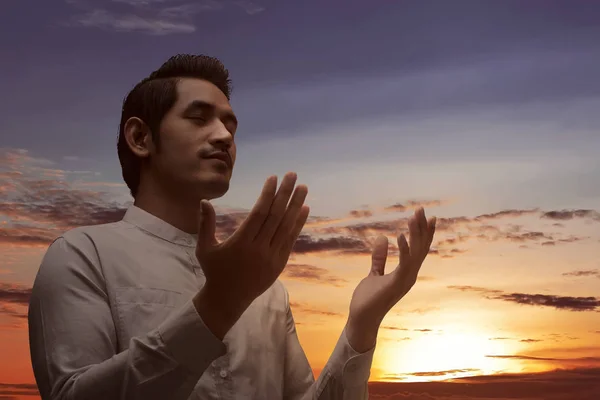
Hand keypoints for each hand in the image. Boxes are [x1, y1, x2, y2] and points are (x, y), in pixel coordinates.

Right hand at [194, 173, 309, 338]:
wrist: (228, 300)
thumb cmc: (214, 271)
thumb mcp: (204, 248)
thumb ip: (205, 223)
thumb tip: (204, 200)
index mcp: (241, 242)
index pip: (259, 213)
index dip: (268, 194)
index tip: (273, 178)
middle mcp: (259, 248)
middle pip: (275, 216)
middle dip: (285, 193)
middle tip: (292, 175)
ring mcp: (271, 256)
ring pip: (286, 226)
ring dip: (296, 205)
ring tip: (303, 187)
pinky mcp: (279, 263)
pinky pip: (290, 239)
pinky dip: (298, 223)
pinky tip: (304, 208)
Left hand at [346, 208, 435, 351]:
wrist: (361, 319)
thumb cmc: (368, 299)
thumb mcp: (373, 273)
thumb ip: (379, 258)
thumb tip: (382, 238)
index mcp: (406, 272)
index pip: (419, 249)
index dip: (424, 233)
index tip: (428, 217)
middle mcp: (410, 275)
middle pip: (420, 248)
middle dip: (422, 228)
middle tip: (421, 209)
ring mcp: (405, 280)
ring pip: (415, 253)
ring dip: (415, 234)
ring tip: (414, 216)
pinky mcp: (396, 284)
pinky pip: (403, 264)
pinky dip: (403, 250)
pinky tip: (400, 236)